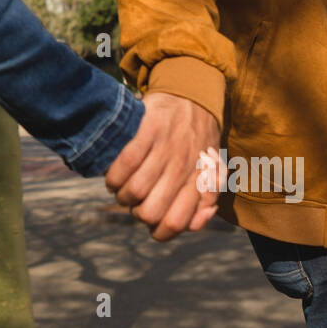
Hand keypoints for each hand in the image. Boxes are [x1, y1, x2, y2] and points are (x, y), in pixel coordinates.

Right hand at [104, 91, 220, 240]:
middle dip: (136, 213)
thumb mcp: (213, 172)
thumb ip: (206, 203)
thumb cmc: (200, 141)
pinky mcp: (150, 130)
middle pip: (150, 212)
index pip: (176, 223)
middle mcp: (184, 168)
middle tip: (134, 203)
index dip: (158, 232)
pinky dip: (114, 175)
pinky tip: (113, 176)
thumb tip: (194, 225)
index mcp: (199, 181)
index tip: (150, 223)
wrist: (194, 95)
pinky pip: (126, 162)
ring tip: (121, 189)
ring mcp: (167, 149)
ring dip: (121, 195)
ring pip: (135, 190)